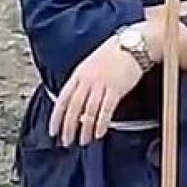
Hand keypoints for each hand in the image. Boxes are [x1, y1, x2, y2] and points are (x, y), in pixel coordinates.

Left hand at [49, 32, 146, 146]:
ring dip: (84, 129)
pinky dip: (101, 124)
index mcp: (78, 74)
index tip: (52, 131)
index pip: (62, 99)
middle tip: (66, 142)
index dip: (56, 117)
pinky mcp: (116, 88)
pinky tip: (98, 134)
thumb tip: (76, 104)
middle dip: (68, 127)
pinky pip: (106, 110)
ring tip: (83, 141)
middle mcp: (87, 80)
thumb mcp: (90, 66)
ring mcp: (101, 84)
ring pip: (88, 111)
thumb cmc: (113, 54)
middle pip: (73, 108)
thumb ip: (82, 83)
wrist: (134, 43)